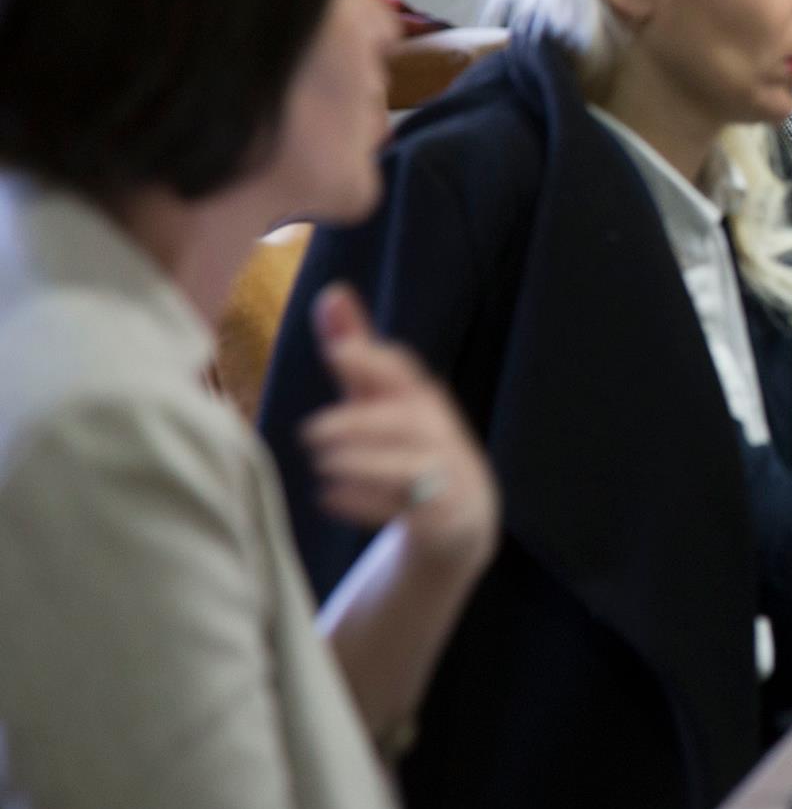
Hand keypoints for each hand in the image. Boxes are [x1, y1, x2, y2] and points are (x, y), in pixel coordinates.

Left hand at [300, 284, 497, 574]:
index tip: (337, 353)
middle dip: (361, 423)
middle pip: (406, 420)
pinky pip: (410, 510)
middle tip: (310, 431)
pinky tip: (329, 498)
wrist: (464, 517)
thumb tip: (331, 291)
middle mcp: (439, 432)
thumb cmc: (408, 446)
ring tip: (323, 466)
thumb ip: (357, 351)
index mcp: (421, 397)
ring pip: (410, 467)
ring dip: (365, 464)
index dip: (371, 359)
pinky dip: (367, 505)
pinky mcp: (444, 515)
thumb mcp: (382, 399)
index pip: (401, 370)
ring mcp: (446, 474)